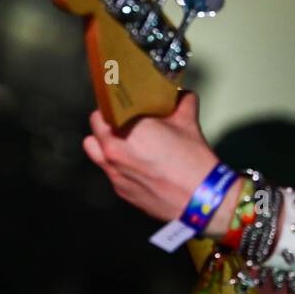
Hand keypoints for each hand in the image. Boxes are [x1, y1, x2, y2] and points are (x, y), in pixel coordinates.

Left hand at [82, 91, 218, 221]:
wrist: (200, 198)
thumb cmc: (192, 160)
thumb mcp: (189, 122)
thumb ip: (182, 102)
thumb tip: (181, 95)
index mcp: (125, 128)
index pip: (105, 106)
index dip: (114, 103)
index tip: (124, 104)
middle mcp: (112, 150)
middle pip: (96, 127)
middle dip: (109, 121)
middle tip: (127, 121)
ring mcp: (114, 172)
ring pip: (95, 150)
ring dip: (104, 144)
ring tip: (125, 143)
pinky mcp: (121, 191)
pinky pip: (110, 172)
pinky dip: (119, 166)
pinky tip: (140, 166)